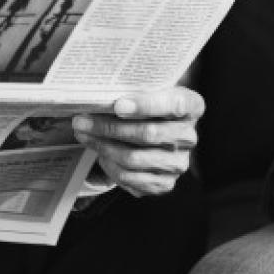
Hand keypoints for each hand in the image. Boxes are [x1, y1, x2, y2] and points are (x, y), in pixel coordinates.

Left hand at [71, 87, 203, 196]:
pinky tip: (98, 152)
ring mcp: (179, 163)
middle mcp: (189, 137)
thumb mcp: (147, 91)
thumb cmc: (146, 106)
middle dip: (110, 127)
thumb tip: (96, 95)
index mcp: (192, 106)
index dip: (146, 105)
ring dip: (102, 146)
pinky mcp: (164, 183)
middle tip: (82, 120)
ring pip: (134, 158)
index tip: (117, 105)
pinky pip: (130, 177)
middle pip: (148, 134)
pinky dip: (109, 165)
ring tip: (83, 134)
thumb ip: (131, 90)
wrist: (154, 133)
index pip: (174, 104)